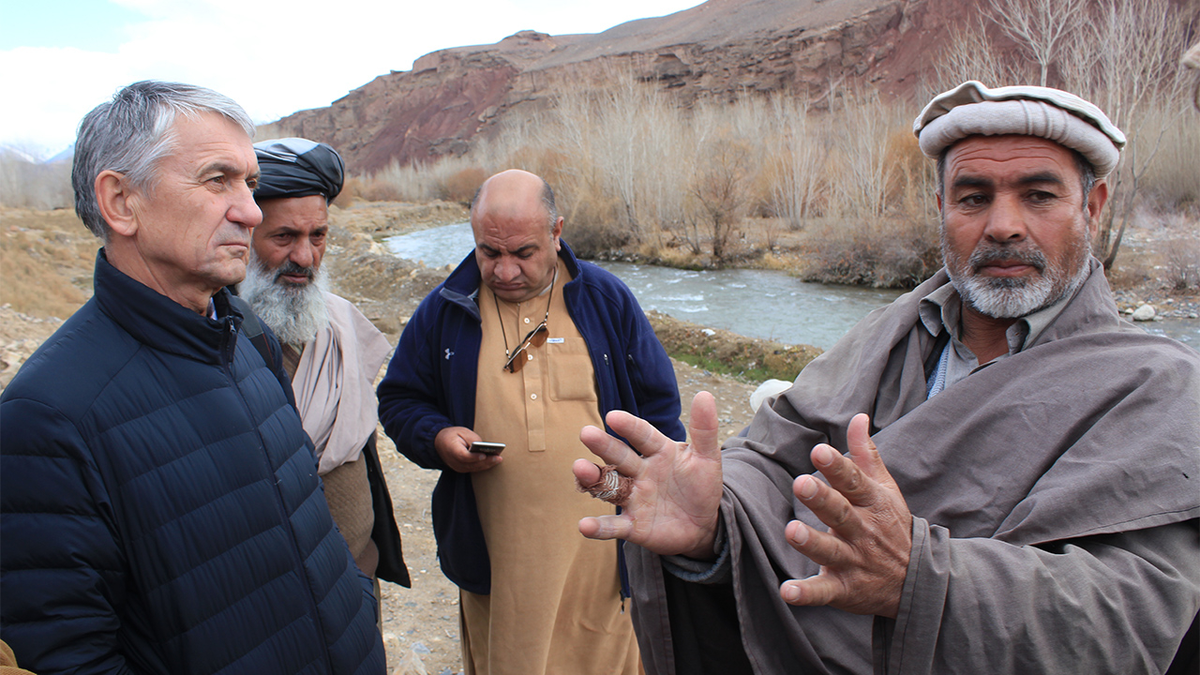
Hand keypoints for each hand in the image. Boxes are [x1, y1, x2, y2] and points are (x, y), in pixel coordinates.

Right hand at [435, 426, 501, 472]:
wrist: (439, 443)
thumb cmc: (452, 435)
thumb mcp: (462, 432)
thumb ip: (472, 439)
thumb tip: (483, 447)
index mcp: (452, 449)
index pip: (463, 456)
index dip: (474, 457)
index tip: (484, 455)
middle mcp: (454, 461)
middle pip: (471, 464)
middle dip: (486, 461)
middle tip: (498, 458)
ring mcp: (457, 467)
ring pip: (474, 468)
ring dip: (487, 465)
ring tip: (498, 459)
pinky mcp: (461, 469)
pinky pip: (473, 469)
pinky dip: (483, 466)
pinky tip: (493, 462)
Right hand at [574, 392, 722, 558]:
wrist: (703, 524)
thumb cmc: (701, 486)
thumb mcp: (707, 458)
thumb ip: (704, 430)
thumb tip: (705, 394)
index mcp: (657, 451)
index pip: (642, 435)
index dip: (629, 426)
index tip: (614, 416)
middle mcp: (640, 472)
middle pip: (618, 456)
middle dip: (603, 445)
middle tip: (586, 433)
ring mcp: (634, 498)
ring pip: (609, 486)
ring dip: (592, 478)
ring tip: (580, 469)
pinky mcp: (633, 525)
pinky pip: (613, 526)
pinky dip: (598, 527)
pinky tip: (584, 526)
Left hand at [779, 413, 911, 617]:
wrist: (917, 581)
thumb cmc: (891, 525)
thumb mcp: (885, 488)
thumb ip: (865, 454)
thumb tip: (858, 417)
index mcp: (870, 502)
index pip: (853, 481)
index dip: (836, 466)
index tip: (819, 451)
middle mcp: (862, 530)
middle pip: (840, 512)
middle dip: (821, 498)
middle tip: (801, 484)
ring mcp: (854, 560)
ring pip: (830, 550)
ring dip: (811, 542)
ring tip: (791, 531)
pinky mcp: (845, 589)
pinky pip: (824, 592)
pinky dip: (807, 594)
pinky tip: (787, 592)